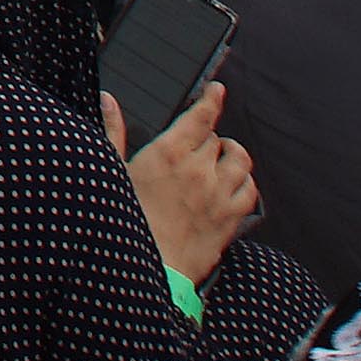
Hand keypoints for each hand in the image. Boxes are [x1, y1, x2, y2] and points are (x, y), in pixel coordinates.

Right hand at [112, 78, 256, 280]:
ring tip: (220, 162)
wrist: (151, 270)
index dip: (211, 99)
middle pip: (216, 139)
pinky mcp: (231, 218)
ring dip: (231, 157)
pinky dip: (244, 184)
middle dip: (207, 141)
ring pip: (240, 160)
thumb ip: (114, 131)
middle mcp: (198, 169)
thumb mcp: (115, 173)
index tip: (217, 90)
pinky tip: (232, 187)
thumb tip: (109, 100)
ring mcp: (218, 194)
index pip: (199, 116)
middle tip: (194, 152)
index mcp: (168, 153)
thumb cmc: (128, 222)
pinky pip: (250, 190)